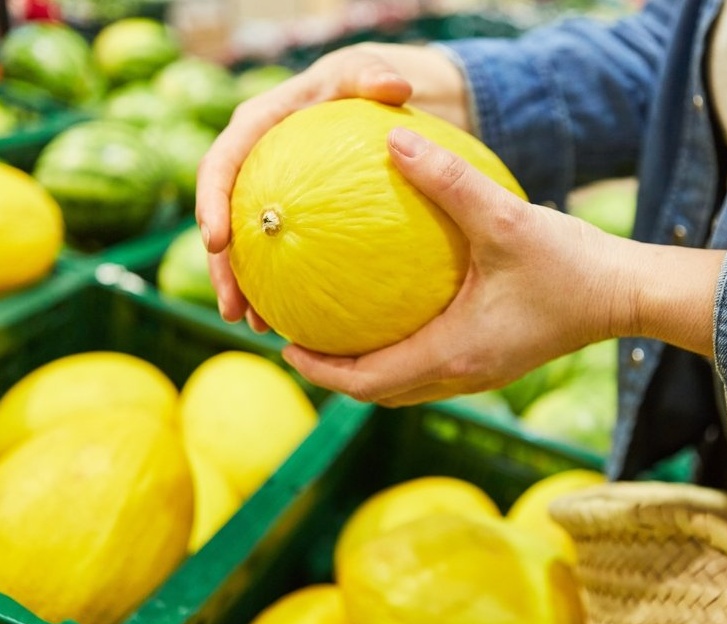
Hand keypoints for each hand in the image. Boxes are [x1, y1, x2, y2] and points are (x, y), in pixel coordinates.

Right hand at [195, 43, 467, 328]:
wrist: (367, 97)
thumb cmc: (364, 82)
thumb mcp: (366, 72)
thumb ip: (374, 76)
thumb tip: (395, 88)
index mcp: (255, 126)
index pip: (220, 163)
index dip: (211, 202)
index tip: (216, 241)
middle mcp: (252, 162)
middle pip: (222, 218)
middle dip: (221, 268)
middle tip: (232, 308)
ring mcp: (266, 191)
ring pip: (245, 245)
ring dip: (245, 288)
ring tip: (256, 327)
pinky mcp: (288, 213)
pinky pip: (278, 251)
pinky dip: (283, 283)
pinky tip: (297, 318)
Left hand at [282, 128, 726, 405]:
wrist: (626, 293)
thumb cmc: (571, 263)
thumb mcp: (505, 218)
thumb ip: (447, 181)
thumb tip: (393, 141)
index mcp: (455, 354)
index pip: (368, 381)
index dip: (320, 369)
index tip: (285, 343)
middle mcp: (462, 374)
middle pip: (378, 392)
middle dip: (332, 372)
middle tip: (297, 336)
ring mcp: (479, 372)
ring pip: (404, 385)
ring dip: (364, 366)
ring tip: (333, 329)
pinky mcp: (493, 359)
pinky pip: (428, 367)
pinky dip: (397, 354)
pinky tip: (391, 312)